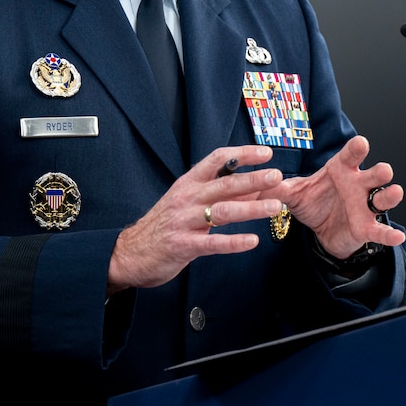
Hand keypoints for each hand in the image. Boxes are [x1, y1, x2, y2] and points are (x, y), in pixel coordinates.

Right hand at [107, 145, 282, 293]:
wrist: (129, 253)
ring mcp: (184, 222)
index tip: (265, 152)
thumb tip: (254, 185)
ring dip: (251, 208)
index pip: (217, 160)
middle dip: (253, 179)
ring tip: (274, 207)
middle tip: (277, 176)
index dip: (242, 154)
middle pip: (225, 184)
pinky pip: (212, 243)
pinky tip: (252, 241)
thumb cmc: (164, 225)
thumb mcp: (188, 201)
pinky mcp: (183, 246)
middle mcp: (187, 198)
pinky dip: (233, 242)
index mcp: (189, 183)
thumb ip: (219, 193)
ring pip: (222, 211)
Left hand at [271, 135, 405, 258]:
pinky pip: (380, 230)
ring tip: (394, 192)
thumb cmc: (313, 202)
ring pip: (383, 197)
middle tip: (382, 170)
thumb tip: (254, 182)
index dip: (357, 149)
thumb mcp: (293, 194)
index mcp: (342, 170)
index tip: (361, 143)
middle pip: (375, 174)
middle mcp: (359, 184)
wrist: (321, 231)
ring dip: (390, 195)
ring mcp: (366, 206)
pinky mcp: (367, 228)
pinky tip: (397, 236)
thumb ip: (276, 188)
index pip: (352, 155)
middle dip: (380, 171)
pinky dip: (389, 234)